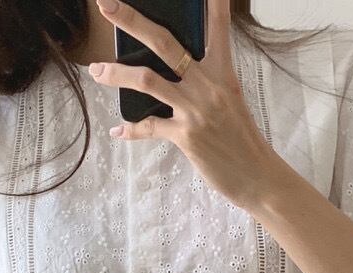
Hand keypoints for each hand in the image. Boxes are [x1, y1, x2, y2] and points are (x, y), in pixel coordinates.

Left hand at [88, 0, 285, 209]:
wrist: (256, 175)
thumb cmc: (240, 138)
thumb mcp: (229, 99)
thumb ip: (205, 80)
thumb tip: (175, 70)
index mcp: (222, 70)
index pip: (216, 24)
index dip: (211, 1)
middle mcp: (208, 84)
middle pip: (165, 42)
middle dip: (132, 21)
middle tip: (107, 4)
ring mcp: (196, 109)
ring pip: (147, 79)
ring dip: (116, 73)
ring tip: (96, 70)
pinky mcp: (186, 136)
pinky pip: (149, 127)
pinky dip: (130, 129)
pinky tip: (117, 131)